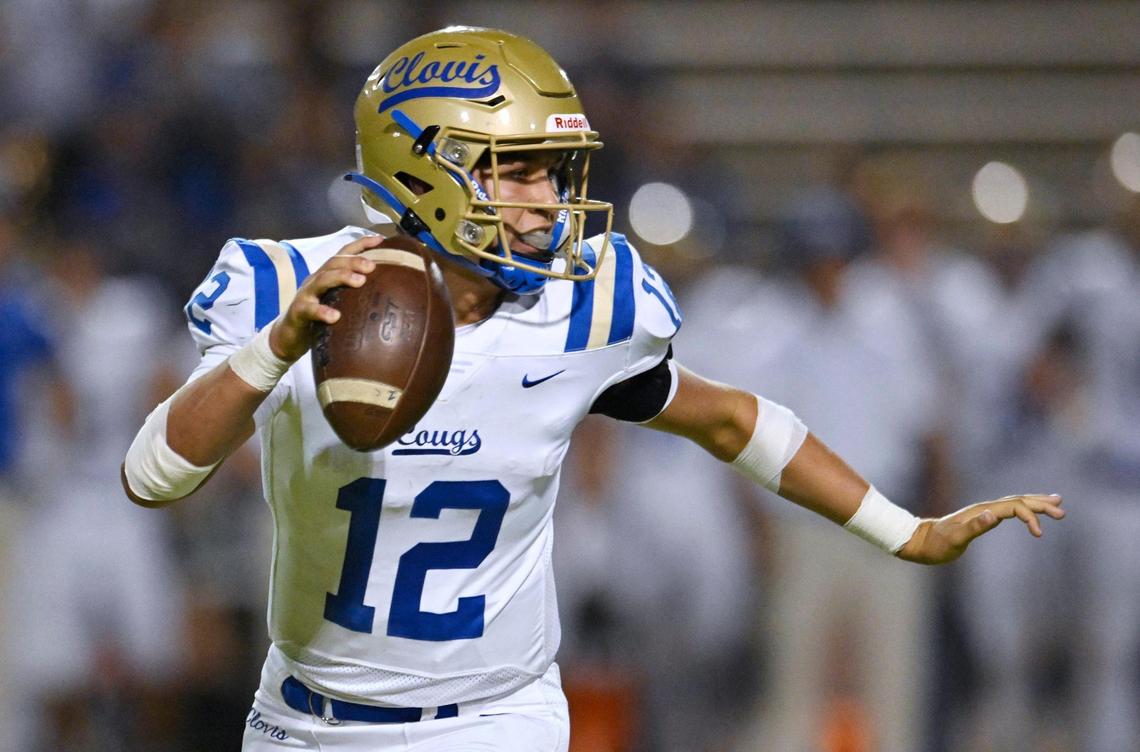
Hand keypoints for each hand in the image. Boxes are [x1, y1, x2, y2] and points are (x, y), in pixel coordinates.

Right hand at [268, 235, 381, 360]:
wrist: (288, 336)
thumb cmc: (318, 317)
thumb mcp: (337, 300)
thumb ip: (354, 294)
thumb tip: (385, 292)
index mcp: (327, 275)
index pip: (343, 254)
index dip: (361, 244)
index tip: (381, 240)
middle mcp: (316, 280)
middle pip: (334, 263)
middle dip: (354, 261)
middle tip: (372, 266)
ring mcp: (306, 295)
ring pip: (322, 280)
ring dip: (341, 277)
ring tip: (359, 281)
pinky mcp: (298, 312)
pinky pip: (309, 309)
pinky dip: (322, 311)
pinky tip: (335, 316)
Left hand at [896, 494, 1064, 564]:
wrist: (921, 541)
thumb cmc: (936, 544)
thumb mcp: (954, 539)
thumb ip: (973, 527)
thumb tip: (994, 516)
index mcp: (982, 511)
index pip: (1014, 507)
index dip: (1030, 517)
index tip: (1040, 534)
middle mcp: (984, 508)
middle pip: (1018, 500)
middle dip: (1041, 504)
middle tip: (1062, 510)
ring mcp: (983, 512)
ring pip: (1015, 502)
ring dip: (1035, 503)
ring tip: (1056, 502)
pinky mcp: (982, 518)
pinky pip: (1008, 510)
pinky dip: (1022, 509)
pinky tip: (1027, 512)